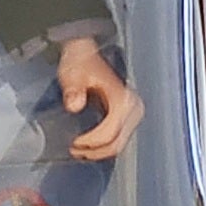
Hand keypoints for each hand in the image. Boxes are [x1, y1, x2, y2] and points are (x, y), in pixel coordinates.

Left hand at [57, 38, 143, 161]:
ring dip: (99, 151)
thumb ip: (73, 90)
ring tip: (79, 150)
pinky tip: (89, 146)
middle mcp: (133, 106)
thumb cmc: (80, 63)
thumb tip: (74, 105)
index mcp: (123, 98)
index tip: (74, 143)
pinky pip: (119, 138)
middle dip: (95, 152)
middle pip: (117, 143)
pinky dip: (105, 145)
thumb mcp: (72, 75)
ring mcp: (133, 112)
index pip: (110, 133)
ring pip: (119, 143)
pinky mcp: (129, 115)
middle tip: (74, 151)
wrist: (85, 54)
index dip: (91, 142)